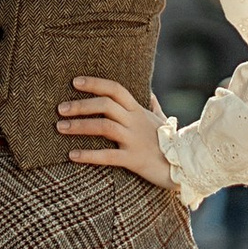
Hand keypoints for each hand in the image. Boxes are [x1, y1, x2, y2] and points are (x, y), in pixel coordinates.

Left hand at [56, 76, 177, 186]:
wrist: (187, 166)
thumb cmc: (171, 143)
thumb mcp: (162, 120)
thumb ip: (153, 106)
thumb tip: (149, 92)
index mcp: (138, 111)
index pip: (115, 89)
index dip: (95, 83)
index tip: (75, 82)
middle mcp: (135, 122)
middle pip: (105, 105)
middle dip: (81, 105)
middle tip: (60, 109)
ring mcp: (135, 140)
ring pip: (104, 127)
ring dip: (80, 126)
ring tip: (60, 128)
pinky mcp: (134, 160)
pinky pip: (108, 156)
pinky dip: (89, 155)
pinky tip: (72, 156)